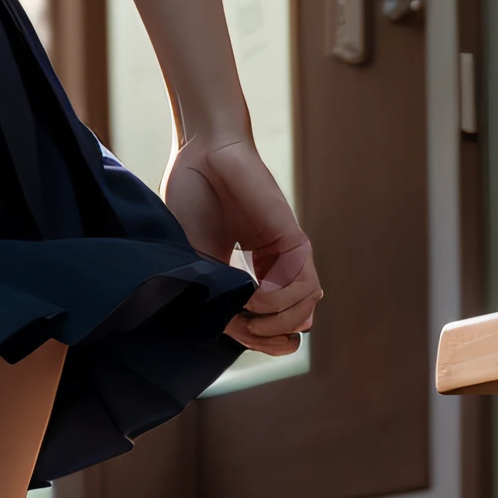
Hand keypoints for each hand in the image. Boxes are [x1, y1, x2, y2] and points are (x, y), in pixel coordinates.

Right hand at [165, 130, 321, 356]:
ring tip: (247, 312)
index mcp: (254, 272)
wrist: (200, 154)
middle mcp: (276, 266)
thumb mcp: (197, 259)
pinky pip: (304, 283)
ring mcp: (286, 253)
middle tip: (245, 329)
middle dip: (269, 337)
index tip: (246, 339)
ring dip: (276, 322)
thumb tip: (240, 330)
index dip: (265, 342)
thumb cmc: (192, 199)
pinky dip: (281, 300)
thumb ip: (220, 293)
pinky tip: (253, 295)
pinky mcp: (292, 238)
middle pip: (294, 321)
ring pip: (305, 307)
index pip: (273, 321)